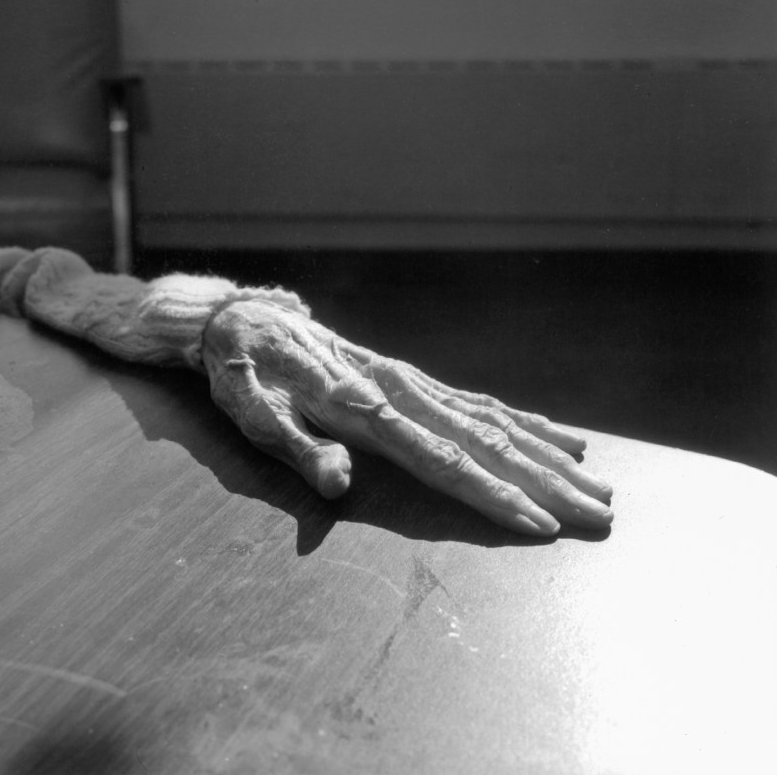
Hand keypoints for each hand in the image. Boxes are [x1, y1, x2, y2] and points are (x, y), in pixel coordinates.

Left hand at [201, 299, 612, 536]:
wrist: (245, 318)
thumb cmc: (243, 373)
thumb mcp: (252, 411)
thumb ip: (299, 447)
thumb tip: (339, 485)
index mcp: (364, 406)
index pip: (440, 459)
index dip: (492, 496)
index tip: (541, 526)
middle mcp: (400, 390)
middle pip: (485, 441)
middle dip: (545, 483)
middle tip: (602, 516)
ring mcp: (411, 381)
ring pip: (494, 421)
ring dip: (549, 457)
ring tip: (600, 485)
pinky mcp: (411, 377)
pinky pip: (479, 401)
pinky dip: (526, 421)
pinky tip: (563, 438)